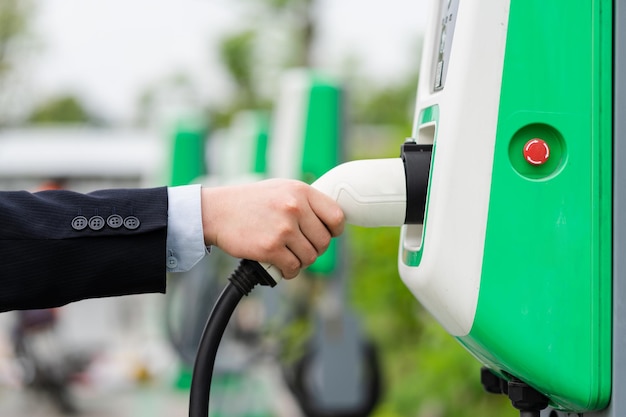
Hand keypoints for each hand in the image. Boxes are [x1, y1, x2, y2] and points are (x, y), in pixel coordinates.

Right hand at [200, 179, 344, 278]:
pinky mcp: (270, 248)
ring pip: (310, 257)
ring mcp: (283, 228)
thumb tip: (331, 220)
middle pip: (324, 241)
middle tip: (301, 248)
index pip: (336, 216)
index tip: (327, 234)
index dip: (334, 230)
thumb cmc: (251, 201)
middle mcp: (294, 208)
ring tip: (289, 255)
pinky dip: (290, 271)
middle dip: (314, 249)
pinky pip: (294, 268)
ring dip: (301, 261)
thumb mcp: (281, 189)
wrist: (218, 211)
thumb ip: (305, 201)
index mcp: (301, 191)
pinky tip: (281, 266)